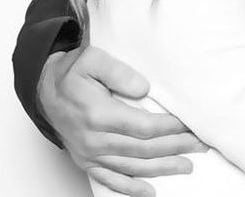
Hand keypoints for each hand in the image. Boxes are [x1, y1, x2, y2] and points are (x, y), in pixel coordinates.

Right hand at [38, 45, 207, 196]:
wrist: (44, 90)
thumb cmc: (71, 74)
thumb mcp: (92, 59)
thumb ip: (119, 72)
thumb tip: (143, 88)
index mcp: (99, 114)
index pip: (144, 127)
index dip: (170, 129)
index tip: (190, 125)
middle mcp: (94, 139)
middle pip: (143, 149)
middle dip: (176, 148)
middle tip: (200, 145)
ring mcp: (90, 153)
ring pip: (132, 167)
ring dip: (162, 168)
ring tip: (187, 166)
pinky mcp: (86, 161)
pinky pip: (110, 180)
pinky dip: (131, 188)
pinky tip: (150, 191)